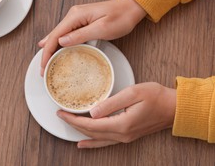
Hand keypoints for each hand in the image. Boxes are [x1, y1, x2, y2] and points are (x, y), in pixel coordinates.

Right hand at [39, 0, 146, 74]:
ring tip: (46, 64)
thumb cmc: (120, 17)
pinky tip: (53, 50)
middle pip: (53, 36)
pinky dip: (59, 44)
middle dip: (46, 53)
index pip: (55, 35)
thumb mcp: (102, 28)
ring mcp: (76, 18)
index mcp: (75, 16)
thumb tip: (61, 41)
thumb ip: (81, 35)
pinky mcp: (81, 22)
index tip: (43, 65)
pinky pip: (66, 35)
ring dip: (51, 49)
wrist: (131, 8)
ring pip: (58, 36)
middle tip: (43, 70)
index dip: (47, 52)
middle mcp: (73, 15)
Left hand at [57, 82, 175, 147]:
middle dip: (74, 125)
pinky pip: (105, 141)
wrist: (174, 108)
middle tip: (60, 115)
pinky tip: (85, 143)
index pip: (90, 125)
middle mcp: (122, 134)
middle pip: (91, 132)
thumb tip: (92, 112)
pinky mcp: (128, 135)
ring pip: (97, 138)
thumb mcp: (133, 93)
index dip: (73, 119)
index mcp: (121, 124)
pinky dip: (93, 142)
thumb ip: (111, 103)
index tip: (61, 112)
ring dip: (81, 133)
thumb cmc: (156, 96)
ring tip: (68, 127)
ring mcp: (125, 137)